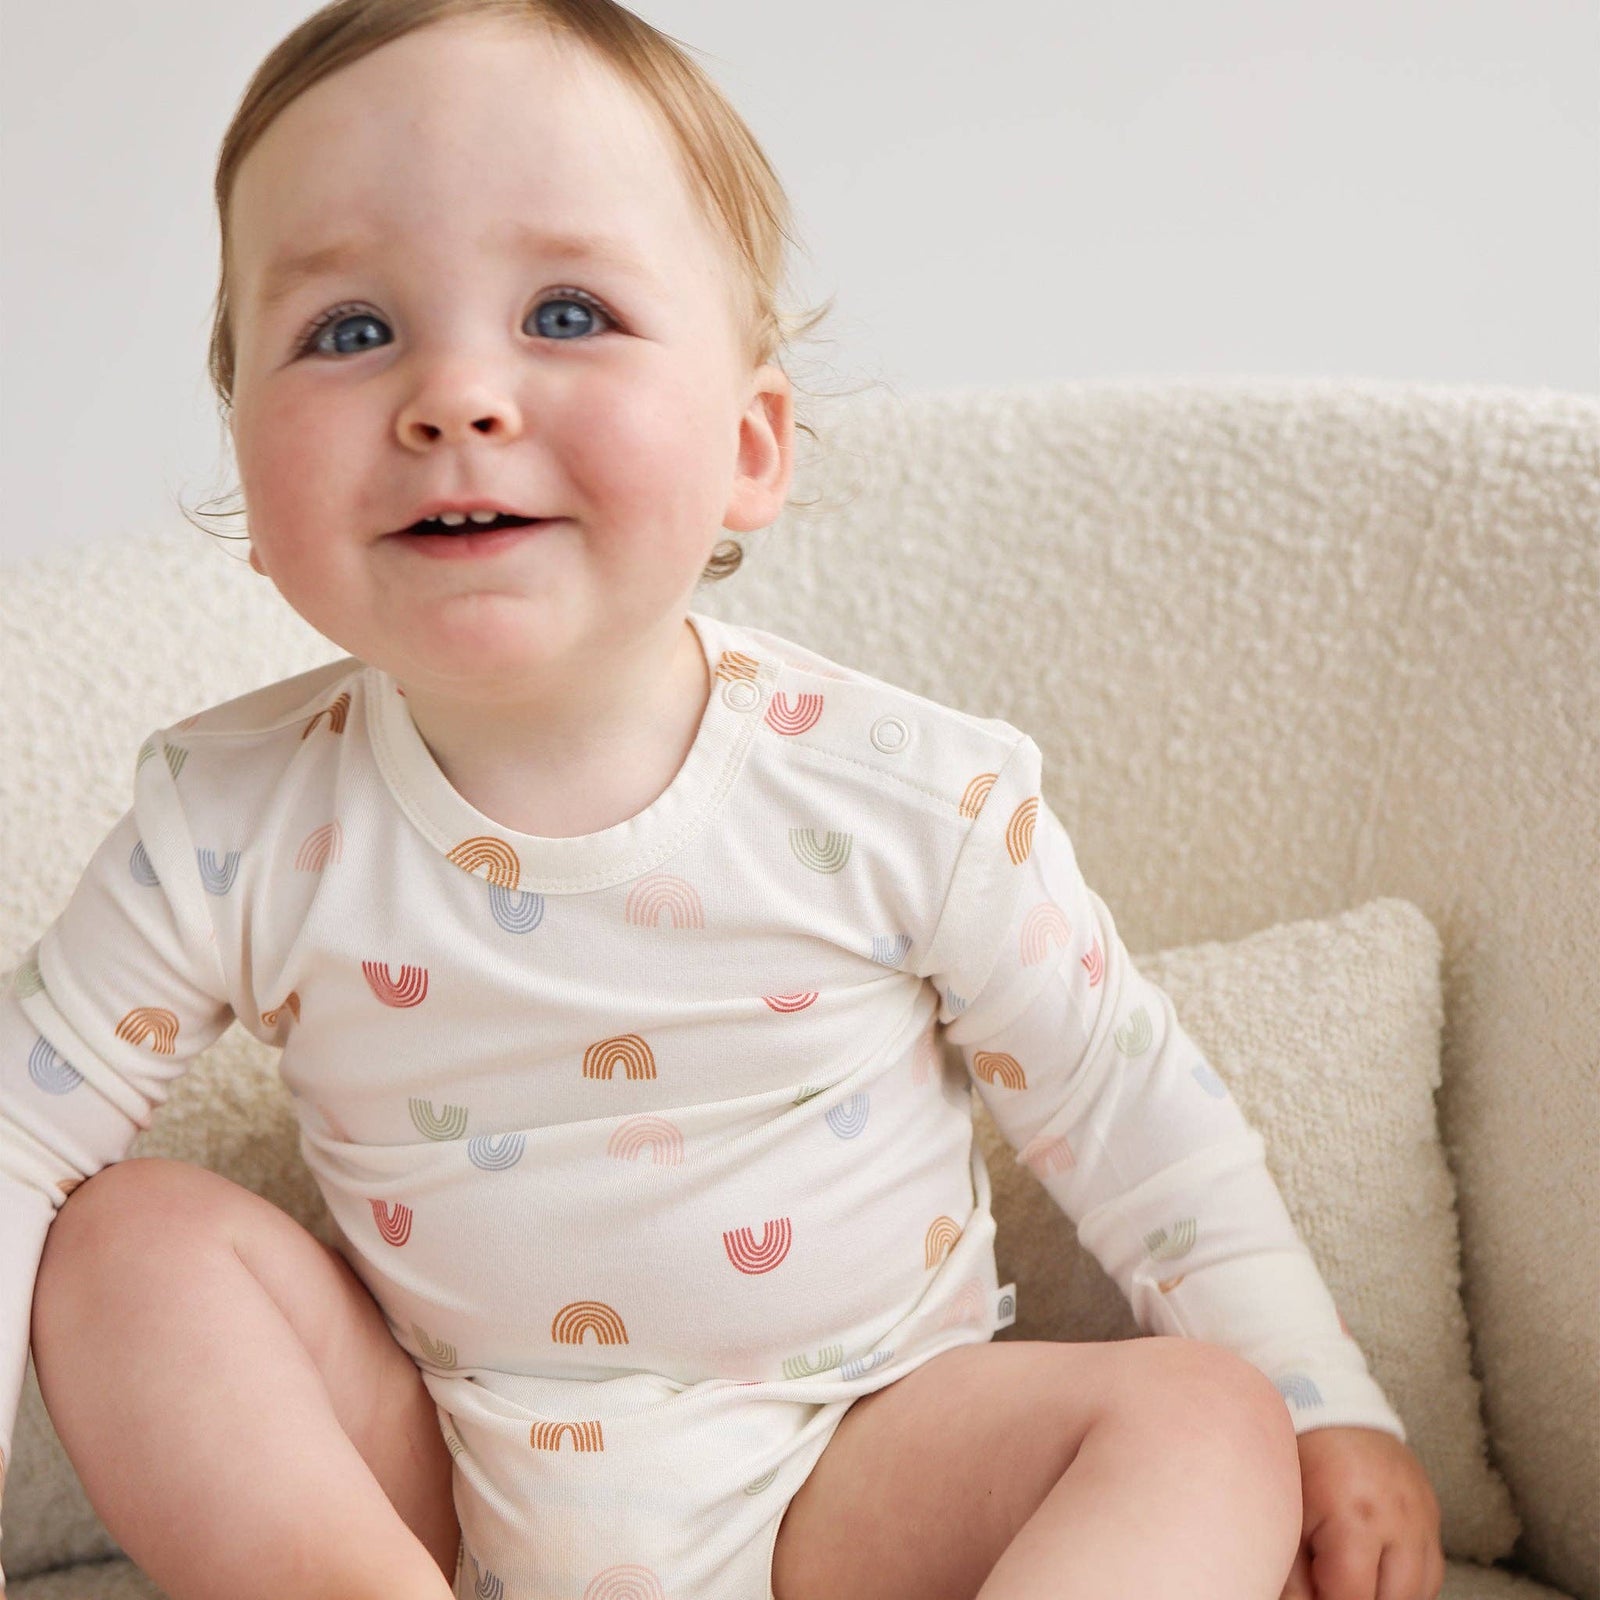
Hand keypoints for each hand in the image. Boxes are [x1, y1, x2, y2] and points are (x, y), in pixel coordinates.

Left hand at [1280, 1426, 1444, 1599]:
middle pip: (1395, 1599)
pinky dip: (1408, 1583)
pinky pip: (1431, 1569)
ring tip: (1353, 1579)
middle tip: (1334, 1582)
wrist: (1333, 1406)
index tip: (1313, 1589)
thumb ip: (1294, 1573)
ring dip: (1388, 1595)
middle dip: (1362, 1598)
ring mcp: (1424, 1518)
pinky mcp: (1433, 1514)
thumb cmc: (1302, 1457)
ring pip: (1421, 1592)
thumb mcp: (1288, 1513)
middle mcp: (1402, 1522)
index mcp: (1357, 1519)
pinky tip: (1379, 1574)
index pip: (1355, 1597)